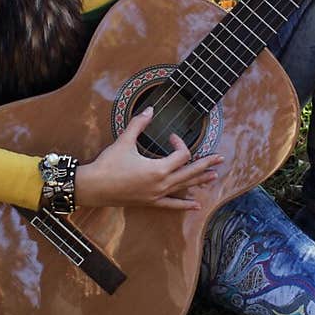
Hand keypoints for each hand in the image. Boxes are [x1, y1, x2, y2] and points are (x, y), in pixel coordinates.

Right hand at [75, 106, 223, 210]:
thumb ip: (139, 124)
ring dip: (200, 181)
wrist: (93, 187)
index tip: (171, 136)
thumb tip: (150, 109)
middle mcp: (162, 184)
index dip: (180, 143)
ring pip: (184, 188)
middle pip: (190, 172)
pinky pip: (172, 205)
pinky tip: (196, 206)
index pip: (181, 155)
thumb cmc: (108, 164)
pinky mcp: (150, 202)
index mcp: (158, 169)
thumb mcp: (124, 141)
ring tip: (214, 176)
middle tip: (220, 158)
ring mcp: (157, 195)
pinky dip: (184, 205)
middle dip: (206, 163)